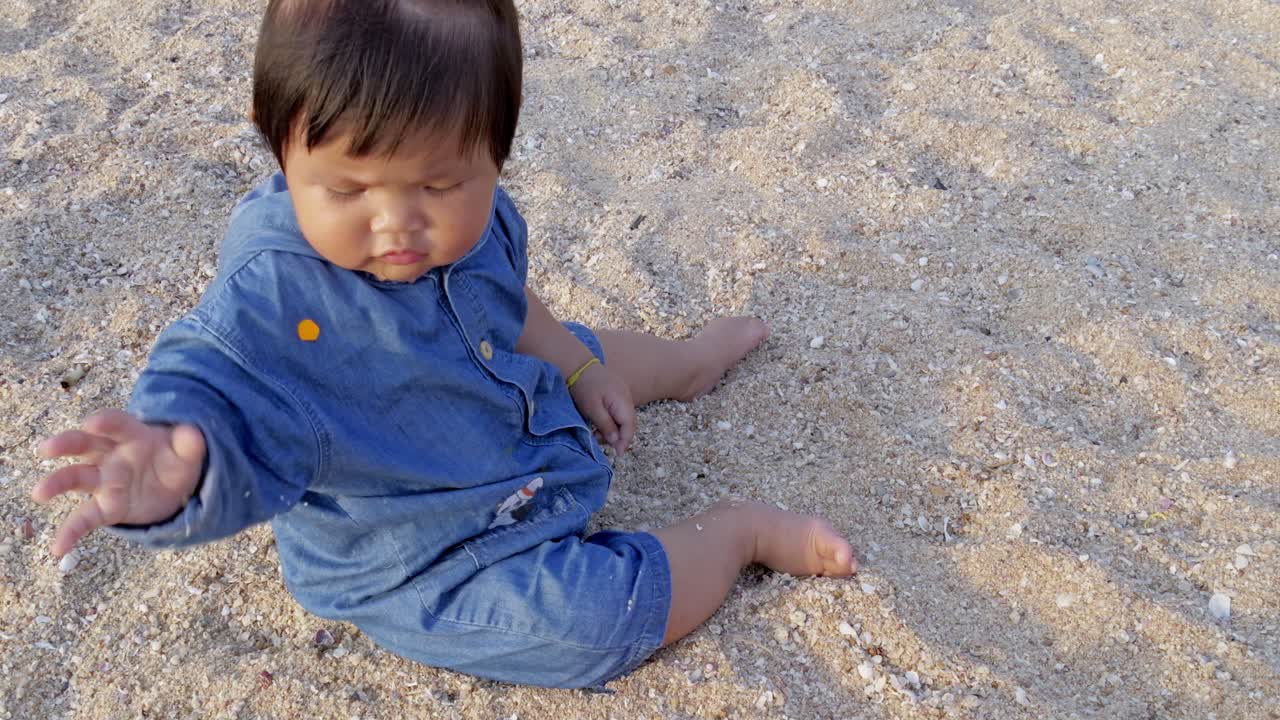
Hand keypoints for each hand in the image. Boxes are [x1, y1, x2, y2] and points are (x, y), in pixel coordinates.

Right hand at [31, 410, 205, 557]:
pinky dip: (70, 532)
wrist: (175, 484)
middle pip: (84, 445)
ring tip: (39, 493)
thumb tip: (193, 434)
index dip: (106, 422)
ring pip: (76, 478)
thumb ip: (191, 443)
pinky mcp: (106, 506)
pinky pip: (85, 518)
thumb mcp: (189, 451)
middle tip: (48, 448)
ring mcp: (105, 480)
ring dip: (57, 483)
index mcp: (132, 435)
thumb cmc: (175, 459)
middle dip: (66, 444)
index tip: (92, 423)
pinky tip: (57, 548)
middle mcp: (112, 455)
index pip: (117, 424)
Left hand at [567, 362, 634, 454]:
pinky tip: (597, 423)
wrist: (578, 365)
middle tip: (599, 441)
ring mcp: (622, 395)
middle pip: (627, 424)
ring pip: (622, 419)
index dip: (625, 441)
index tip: (618, 454)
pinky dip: (609, 420)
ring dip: (611, 429)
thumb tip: (616, 441)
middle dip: (616, 436)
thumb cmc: (584, 387)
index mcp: (623, 402)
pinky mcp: (616, 394)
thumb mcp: (592, 409)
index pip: (630, 426)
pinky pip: (617, 412)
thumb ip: (606, 425)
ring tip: (595, 432)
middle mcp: (626, 399)